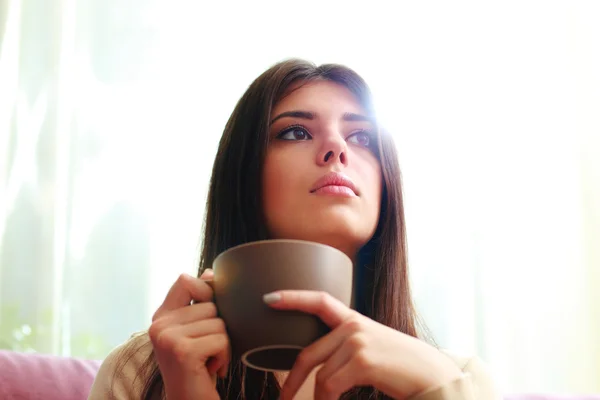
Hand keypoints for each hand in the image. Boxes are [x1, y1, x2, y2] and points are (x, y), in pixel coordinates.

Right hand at [149, 269, 229, 399]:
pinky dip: (225, 356)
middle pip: (211, 304)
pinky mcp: (182, 351)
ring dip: (224, 345)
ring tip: (209, 361)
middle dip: (220, 329)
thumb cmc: (199, 368)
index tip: (211, 316)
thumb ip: (201, 302)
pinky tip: (212, 370)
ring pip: (220, 322)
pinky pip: (222, 339)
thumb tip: (210, 271)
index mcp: (161, 316)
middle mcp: (158, 325)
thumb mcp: (199, 332)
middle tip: (208, 351)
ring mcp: (167, 337)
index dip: (207, 291)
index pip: (185, 280)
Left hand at [264, 291, 462, 399]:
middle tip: (283, 399)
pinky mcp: (363, 360)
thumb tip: (319, 367)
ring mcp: (358, 341)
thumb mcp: (373, 346)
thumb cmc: (400, 366)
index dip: (292, 297)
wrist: (433, 375)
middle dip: (291, 381)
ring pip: (320, 377)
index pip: (320, 300)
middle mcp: (353, 326)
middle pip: (308, 354)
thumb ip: (347, 345)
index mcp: (354, 319)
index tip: (268, 298)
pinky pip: (330, 387)